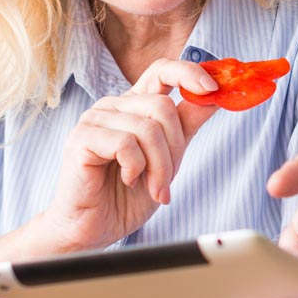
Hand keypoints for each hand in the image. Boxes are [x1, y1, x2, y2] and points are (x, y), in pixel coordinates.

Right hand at [39, 57, 218, 251]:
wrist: (95, 228)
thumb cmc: (127, 195)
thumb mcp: (169, 157)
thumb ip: (187, 123)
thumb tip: (215, 94)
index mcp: (134, 106)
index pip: (162, 69)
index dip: (189, 72)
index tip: (213, 88)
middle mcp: (114, 106)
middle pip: (162, 106)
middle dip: (174, 149)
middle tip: (166, 180)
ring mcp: (95, 118)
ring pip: (148, 128)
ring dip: (158, 167)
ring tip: (151, 188)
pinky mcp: (82, 137)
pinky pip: (126, 143)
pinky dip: (135, 168)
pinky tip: (127, 180)